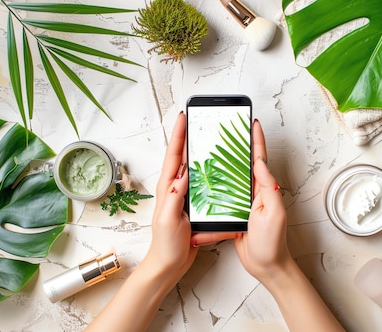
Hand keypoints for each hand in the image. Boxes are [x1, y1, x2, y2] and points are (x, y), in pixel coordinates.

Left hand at [85, 112, 197, 331]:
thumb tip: (184, 172)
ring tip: (208, 137)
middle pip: (182, 156)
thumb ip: (174, 196)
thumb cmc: (166, 244)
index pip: (174, 156)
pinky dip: (206, 171)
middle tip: (197, 120)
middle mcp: (174, 189)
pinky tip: (215, 168)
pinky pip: (200, 183)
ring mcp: (183, 196)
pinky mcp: (192, 205)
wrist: (169, 263)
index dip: (179, 135)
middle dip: (188, 136)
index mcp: (167, 188)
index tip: (184, 117)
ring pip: (192, 168)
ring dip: (198, 151)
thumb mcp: (168, 219)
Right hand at [190, 119, 292, 280]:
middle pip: (242, 164)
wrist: (266, 266)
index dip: (256, 139)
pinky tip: (204, 183)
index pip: (259, 158)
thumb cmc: (273, 242)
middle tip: (226, 129)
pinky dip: (213, 191)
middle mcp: (254, 192)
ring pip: (229, 179)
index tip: (252, 122)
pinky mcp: (233, 214)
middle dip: (235, 146)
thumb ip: (268, 186)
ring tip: (210, 149)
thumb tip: (260, 162)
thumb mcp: (273, 212)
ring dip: (221, 166)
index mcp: (265, 188)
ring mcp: (243, 203)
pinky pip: (221, 198)